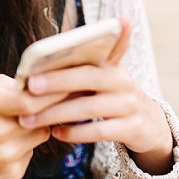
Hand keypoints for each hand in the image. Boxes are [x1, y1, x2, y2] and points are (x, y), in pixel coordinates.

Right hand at [0, 75, 65, 178]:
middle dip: (46, 106)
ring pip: (41, 132)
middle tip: (46, 101)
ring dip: (34, 127)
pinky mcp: (13, 172)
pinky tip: (3, 147)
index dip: (48, 92)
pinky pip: (31, 151)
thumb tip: (25, 80)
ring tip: (11, 127)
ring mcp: (7, 154)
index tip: (56, 85)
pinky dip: (24, 146)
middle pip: (42, 114)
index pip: (30, 99)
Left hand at [18, 17, 173, 174]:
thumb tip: (38, 64)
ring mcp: (128, 105)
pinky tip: (56, 132)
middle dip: (57, 81)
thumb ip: (77, 67)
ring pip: (88, 107)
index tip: (48, 53)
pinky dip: (75, 132)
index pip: (94, 49)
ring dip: (56, 113)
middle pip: (87, 77)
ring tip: (30, 118)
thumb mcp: (103, 77)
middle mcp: (122, 80)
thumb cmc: (112, 95)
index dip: (78, 46)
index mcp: (112, 63)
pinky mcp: (131, 128)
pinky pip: (99, 130)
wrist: (148, 124)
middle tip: (30, 86)